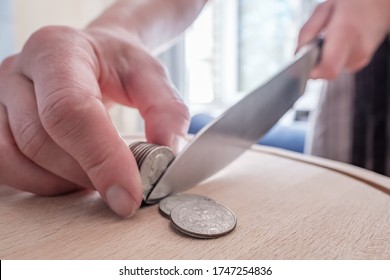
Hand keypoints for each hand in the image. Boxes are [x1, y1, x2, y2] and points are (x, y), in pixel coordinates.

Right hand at [0, 26, 188, 216]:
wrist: (90, 55)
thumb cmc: (116, 63)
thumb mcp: (150, 74)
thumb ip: (166, 109)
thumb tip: (166, 152)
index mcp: (58, 51)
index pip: (70, 110)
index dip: (100, 157)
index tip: (129, 194)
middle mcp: (18, 72)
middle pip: (42, 141)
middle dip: (87, 175)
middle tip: (123, 187)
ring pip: (18, 160)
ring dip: (64, 182)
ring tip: (99, 178)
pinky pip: (6, 167)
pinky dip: (42, 183)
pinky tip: (72, 177)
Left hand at [297, 0, 389, 78]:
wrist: (380, 3)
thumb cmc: (352, 3)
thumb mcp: (324, 9)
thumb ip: (308, 32)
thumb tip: (297, 53)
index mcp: (346, 34)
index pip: (328, 69)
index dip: (313, 73)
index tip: (302, 68)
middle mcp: (356, 50)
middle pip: (326, 73)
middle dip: (314, 64)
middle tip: (312, 48)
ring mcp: (361, 58)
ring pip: (331, 69)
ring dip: (323, 59)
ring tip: (328, 41)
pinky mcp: (361, 62)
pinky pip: (339, 66)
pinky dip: (332, 58)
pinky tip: (335, 44)